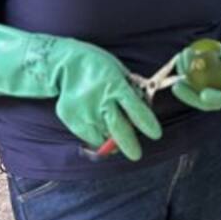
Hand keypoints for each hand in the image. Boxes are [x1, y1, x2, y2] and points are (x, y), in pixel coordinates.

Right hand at [0, 23, 161, 160]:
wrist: (64, 65)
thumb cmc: (97, 65)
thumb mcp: (119, 71)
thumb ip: (131, 89)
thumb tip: (145, 107)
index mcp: (117, 86)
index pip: (136, 110)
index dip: (147, 124)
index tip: (156, 134)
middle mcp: (102, 102)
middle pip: (120, 131)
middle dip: (130, 146)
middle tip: (136, 154)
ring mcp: (85, 113)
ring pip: (104, 137)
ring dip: (111, 138)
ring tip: (111, 130)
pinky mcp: (72, 119)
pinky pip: (88, 137)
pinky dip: (96, 136)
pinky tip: (97, 126)